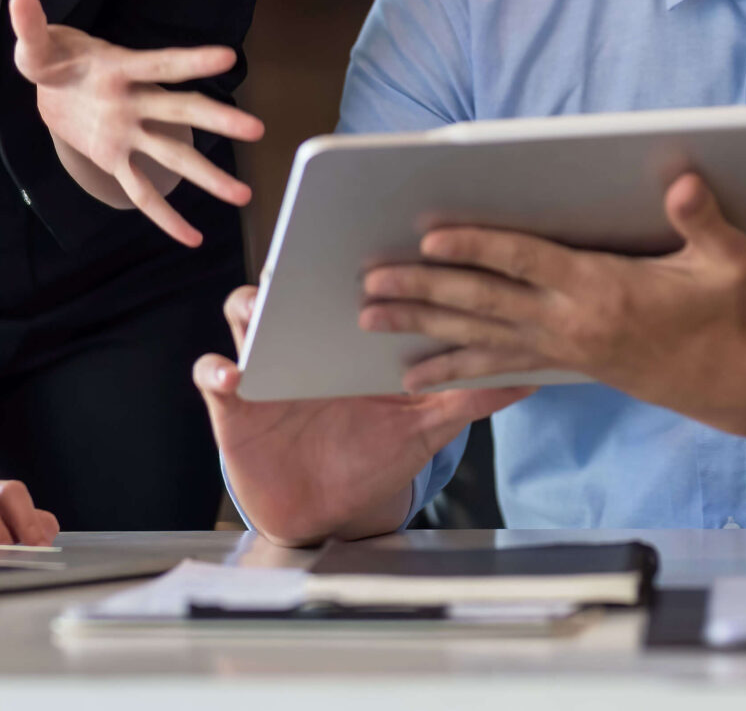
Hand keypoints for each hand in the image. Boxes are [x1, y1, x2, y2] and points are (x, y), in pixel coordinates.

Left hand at [9, 0, 264, 245]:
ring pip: (173, 154)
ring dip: (208, 175)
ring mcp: (131, 133)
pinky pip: (143, 191)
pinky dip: (165, 216)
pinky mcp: (118, 160)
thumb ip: (31, 27)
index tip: (228, 56)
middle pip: (181, 110)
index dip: (192, 60)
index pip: (161, 64)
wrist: (54, 85)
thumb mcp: (39, 47)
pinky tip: (191, 237)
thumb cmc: (54, 60)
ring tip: (242, 196)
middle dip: (218, 120)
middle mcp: (134, 102)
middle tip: (256, 129)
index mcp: (120, 70)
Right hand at [192, 285, 531, 546]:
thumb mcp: (425, 427)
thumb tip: (533, 373)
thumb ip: (469, 397)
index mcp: (348, 336)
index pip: (348, 282)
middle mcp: (304, 338)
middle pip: (291, 284)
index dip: (359, 258)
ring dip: (249, 309)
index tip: (374, 235)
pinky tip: (234, 377)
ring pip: (244, 316)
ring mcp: (265, 366)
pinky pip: (212, 377)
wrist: (328, 511)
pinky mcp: (233, 405)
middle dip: (295, 268)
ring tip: (260, 313)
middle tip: (307, 258)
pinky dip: (217, 372)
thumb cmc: (375, 458)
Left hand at [359, 173, 745, 427]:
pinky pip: (496, 367)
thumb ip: (702, 220)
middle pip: (483, 303)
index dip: (477, 247)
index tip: (430, 237)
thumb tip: (684, 182)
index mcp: (602, 288)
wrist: (736, 384)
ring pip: (477, 337)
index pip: (526, 261)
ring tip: (369, 321)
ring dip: (421, 327)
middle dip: (422, 291)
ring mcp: (563, 348)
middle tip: (370, 283)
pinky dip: (452, 367)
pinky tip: (415, 372)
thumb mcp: (729, 261)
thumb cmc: (731, 313)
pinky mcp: (564, 364)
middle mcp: (571, 322)